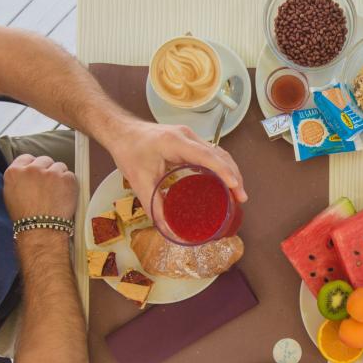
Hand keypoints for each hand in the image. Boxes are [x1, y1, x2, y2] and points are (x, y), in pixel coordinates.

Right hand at [3, 154, 78, 220]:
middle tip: (49, 188)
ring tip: (57, 195)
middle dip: (48, 171)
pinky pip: (71, 176)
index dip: (34, 166)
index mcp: (15, 172)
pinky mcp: (66, 178)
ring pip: (59, 167)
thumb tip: (28, 174)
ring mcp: (50, 172)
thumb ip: (19, 179)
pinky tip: (64, 198)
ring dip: (60, 178)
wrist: (41, 230)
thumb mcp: (11, 195)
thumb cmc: (26, 219)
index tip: (38, 174)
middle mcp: (32, 169)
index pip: (27, 158)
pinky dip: (70, 185)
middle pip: (45, 160)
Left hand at [107, 121, 246, 215]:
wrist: (121, 132)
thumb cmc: (129, 151)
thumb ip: (154, 206)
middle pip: (219, 154)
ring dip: (230, 171)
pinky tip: (224, 182)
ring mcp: (190, 137)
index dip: (224, 172)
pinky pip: (211, 153)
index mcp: (176, 142)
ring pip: (218, 152)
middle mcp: (187, 136)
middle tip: (240, 198)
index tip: (236, 187)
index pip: (208, 156)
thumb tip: (168, 229)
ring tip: (237, 193)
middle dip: (234, 175)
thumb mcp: (140, 181)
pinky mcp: (189, 141)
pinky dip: (221, 167)